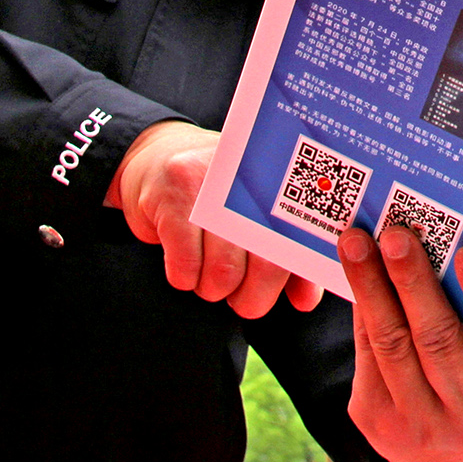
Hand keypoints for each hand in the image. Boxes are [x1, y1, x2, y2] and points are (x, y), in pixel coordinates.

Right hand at [105, 120, 323, 317]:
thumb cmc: (215, 204)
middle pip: (267, 264)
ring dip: (211, 288)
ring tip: (206, 275)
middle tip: (236, 295)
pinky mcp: (174, 194)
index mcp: (283, 186)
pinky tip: (184, 266)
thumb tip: (305, 301)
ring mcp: (213, 184)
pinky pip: (186, 264)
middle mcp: (253, 180)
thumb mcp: (256, 225)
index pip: (303, 242)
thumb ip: (288, 262)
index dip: (296, 279)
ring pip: (223, 271)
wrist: (157, 161)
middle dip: (250, 298)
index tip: (280, 299)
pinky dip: (184, 278)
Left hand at [339, 225, 462, 461]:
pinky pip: (367, 354)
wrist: (443, 449)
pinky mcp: (380, 422)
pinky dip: (362, 309)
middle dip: (414, 280)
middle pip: (440, 338)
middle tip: (395, 236)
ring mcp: (424, 426)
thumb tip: (447, 245)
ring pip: (393, 343)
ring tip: (357, 244)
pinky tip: (356, 277)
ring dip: (372, 286)